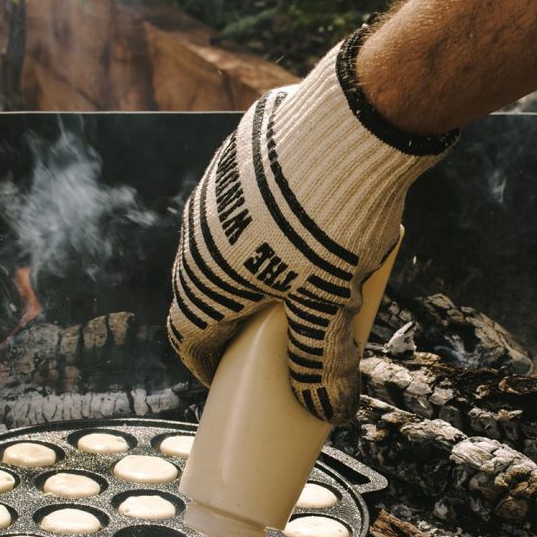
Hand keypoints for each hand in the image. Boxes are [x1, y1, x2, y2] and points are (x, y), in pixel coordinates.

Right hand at [167, 27, 455, 424]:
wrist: (349, 126)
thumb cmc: (332, 227)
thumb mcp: (329, 302)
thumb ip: (320, 360)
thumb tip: (327, 409)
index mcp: (208, 281)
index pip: (187, 335)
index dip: (202, 363)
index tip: (221, 375)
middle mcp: (197, 238)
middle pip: (198, 293)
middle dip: (223, 319)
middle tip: (258, 333)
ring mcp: (212, 193)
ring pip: (215, 248)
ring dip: (237, 271)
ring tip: (281, 276)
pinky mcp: (234, 159)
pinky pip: (233, 207)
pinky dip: (252, 230)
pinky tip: (289, 227)